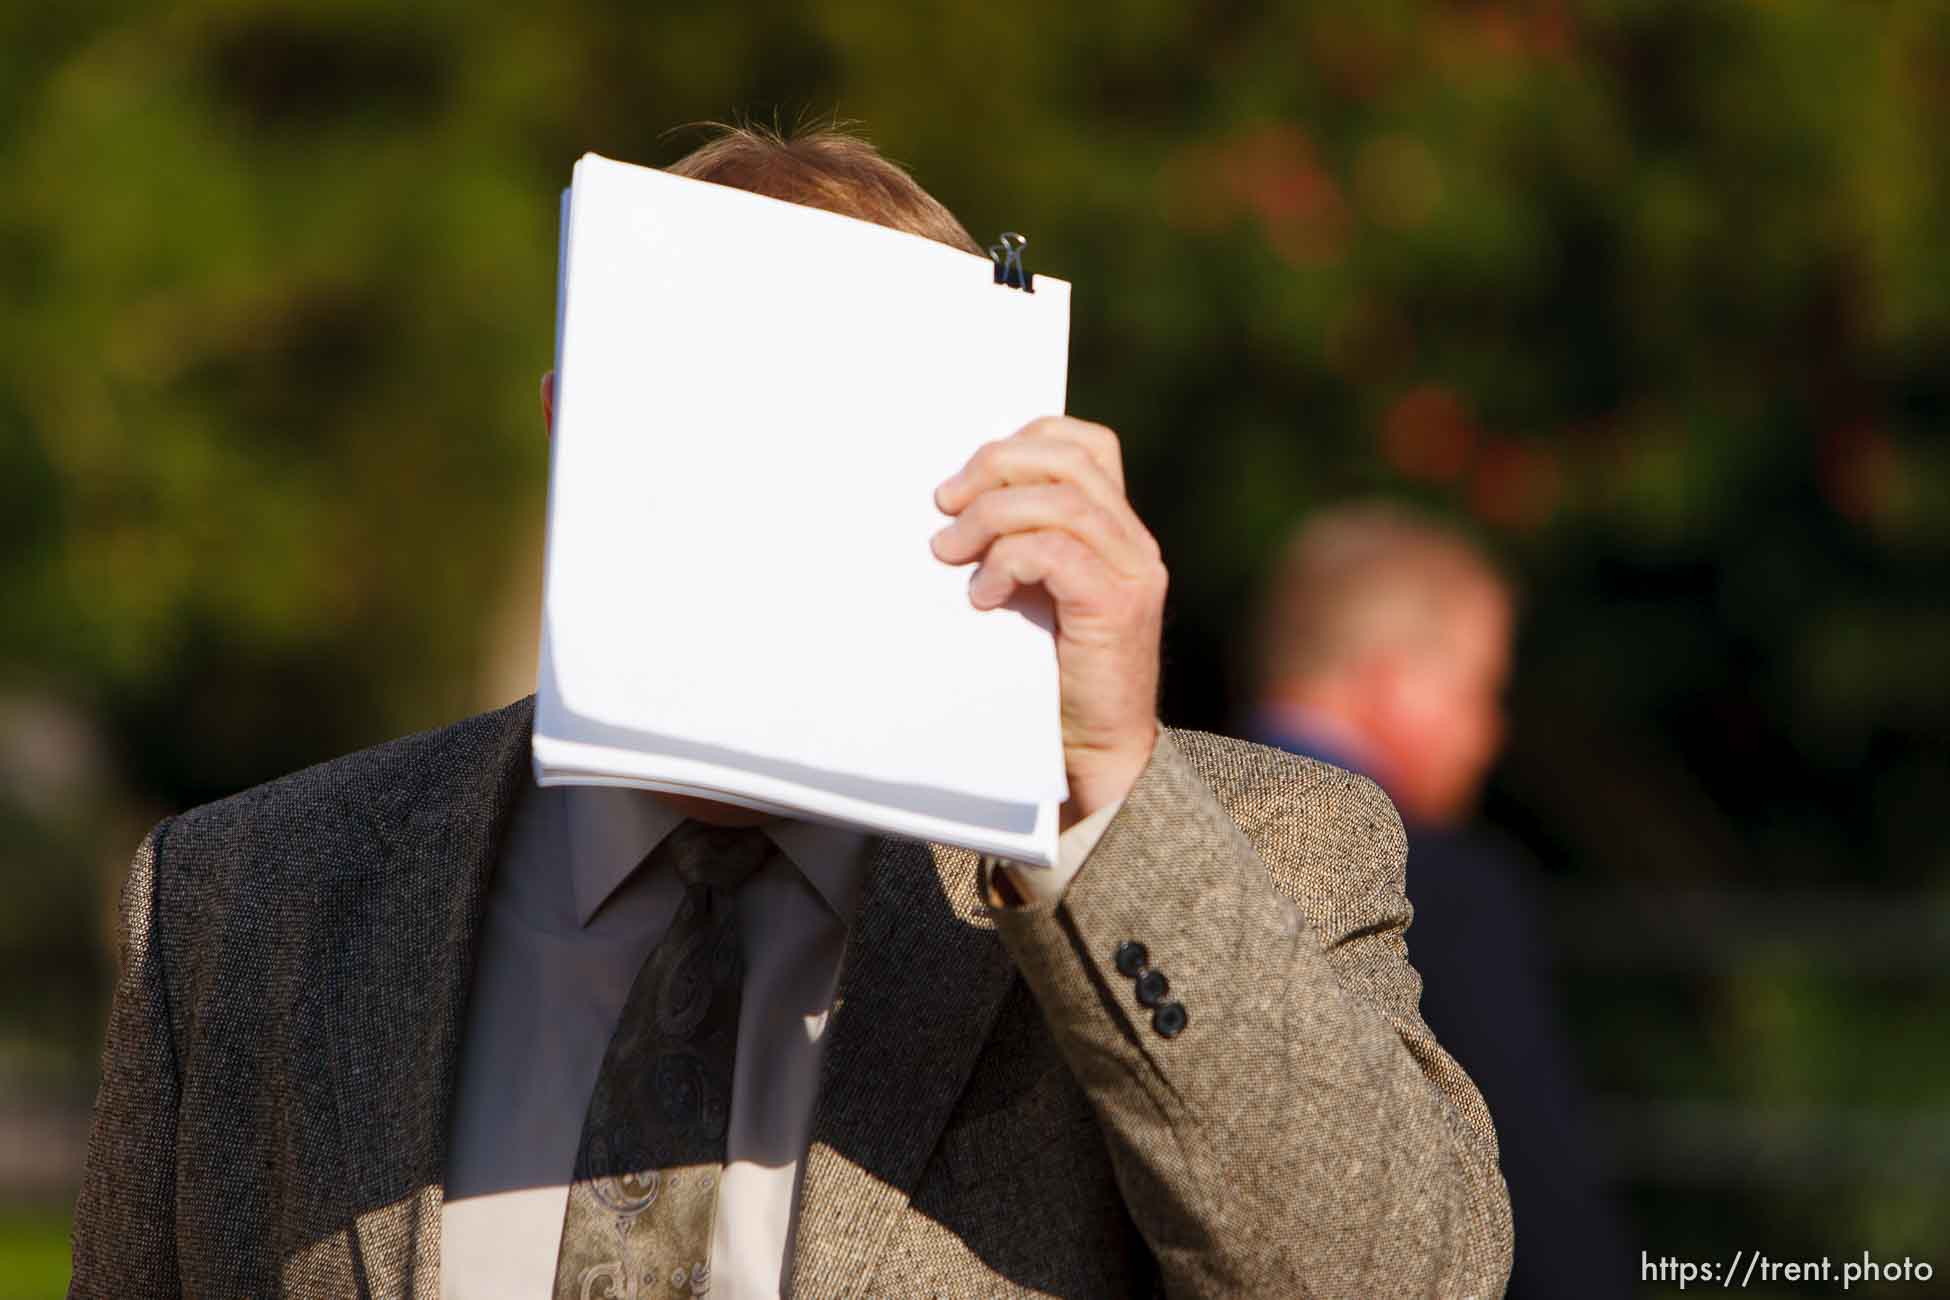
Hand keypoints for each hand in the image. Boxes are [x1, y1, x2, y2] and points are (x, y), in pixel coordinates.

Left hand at [931, 416, 1164, 828]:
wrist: (1094, 754)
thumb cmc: (1051, 678)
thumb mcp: (1034, 595)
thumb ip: (1018, 544)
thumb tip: (949, 503)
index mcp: (1118, 530)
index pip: (1087, 445)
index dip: (1025, 440)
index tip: (968, 479)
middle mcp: (1135, 543)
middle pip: (1067, 461)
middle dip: (993, 469)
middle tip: (944, 507)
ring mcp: (1132, 573)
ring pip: (1059, 501)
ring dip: (990, 518)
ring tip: (950, 553)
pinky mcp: (1116, 607)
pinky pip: (1054, 552)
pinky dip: (1006, 563)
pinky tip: (982, 598)